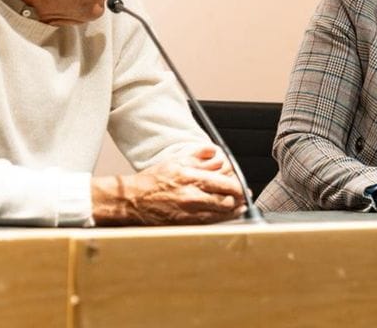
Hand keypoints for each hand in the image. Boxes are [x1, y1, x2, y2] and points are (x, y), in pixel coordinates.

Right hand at [91, 145, 245, 225]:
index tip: (242, 187)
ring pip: (221, 215)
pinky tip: (224, 216)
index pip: (226, 185)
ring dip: (233, 212)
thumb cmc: (153, 181)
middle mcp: (192, 196)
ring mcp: (190, 212)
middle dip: (238, 201)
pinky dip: (221, 219)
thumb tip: (215, 153)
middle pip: (227, 201)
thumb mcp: (175, 161)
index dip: (239, 188)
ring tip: (238, 208)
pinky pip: (210, 223)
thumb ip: (198, 156)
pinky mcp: (186, 224)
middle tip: (243, 198)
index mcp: (191, 178)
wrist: (133, 200)